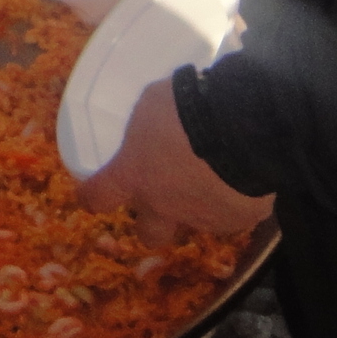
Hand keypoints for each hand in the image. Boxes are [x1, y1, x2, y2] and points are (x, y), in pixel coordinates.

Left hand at [76, 78, 275, 239]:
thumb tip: (158, 125)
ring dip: (199, 203)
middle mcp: (164, 206)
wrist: (245, 128)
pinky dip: (235, 199)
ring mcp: (203, 218)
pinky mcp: (239, 220)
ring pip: (195, 222)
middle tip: (165, 196)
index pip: (99, 195)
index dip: (92, 196)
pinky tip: (244, 177)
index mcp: (134, 175)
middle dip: (153, 222)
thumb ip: (149, 124)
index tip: (91, 195)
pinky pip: (232, 214)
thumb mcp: (154, 103)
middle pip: (149, 234)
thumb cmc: (188, 107)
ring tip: (217, 174)